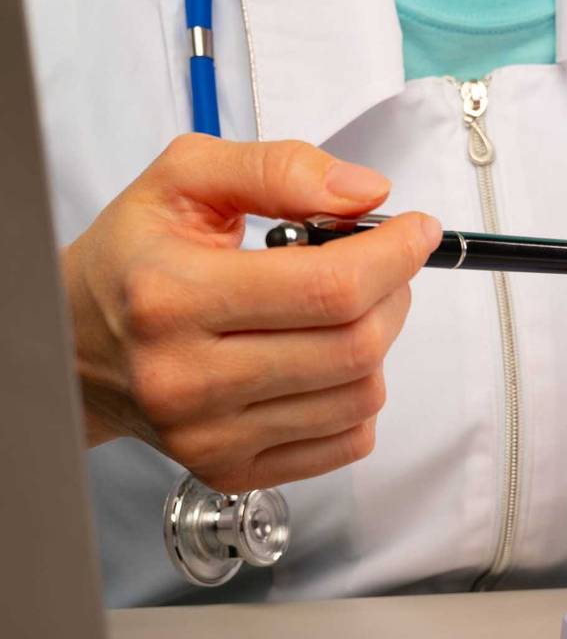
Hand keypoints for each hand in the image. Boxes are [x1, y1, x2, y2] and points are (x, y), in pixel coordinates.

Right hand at [64, 133, 440, 491]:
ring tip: (347, 310)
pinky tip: (325, 361)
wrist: (79, 342)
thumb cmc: (136, 257)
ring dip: (380, 343)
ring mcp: (210, 435)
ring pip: (361, 397)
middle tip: (383, 265)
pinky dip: (360, 397)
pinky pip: (348, 441)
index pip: (328, 287)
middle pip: (355, 345)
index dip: (394, 254)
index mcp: (173, 295)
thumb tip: (366, 192)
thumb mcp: (186, 179)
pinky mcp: (231, 470)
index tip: (416, 230)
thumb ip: (278, 168)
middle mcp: (187, 377)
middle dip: (394, 293)